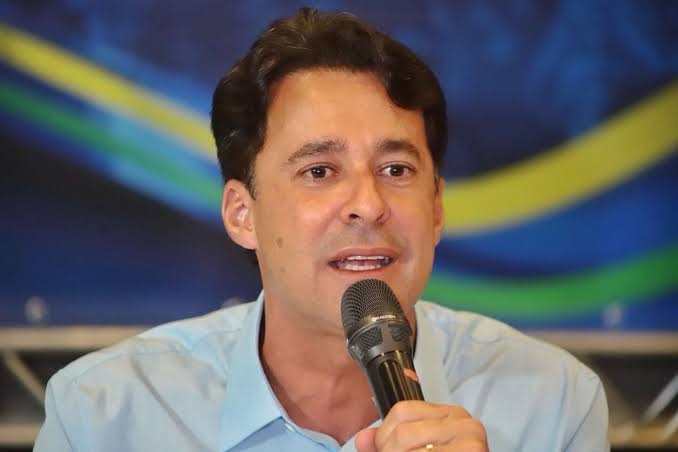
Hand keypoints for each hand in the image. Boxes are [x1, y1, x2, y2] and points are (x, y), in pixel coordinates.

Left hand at [355, 401, 487, 451]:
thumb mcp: (416, 451)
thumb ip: (386, 445)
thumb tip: (361, 438)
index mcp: (449, 414)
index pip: (401, 411)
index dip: (385, 436)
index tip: (387, 451)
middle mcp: (463, 421)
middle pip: (403, 432)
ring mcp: (471, 438)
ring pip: (409, 446)